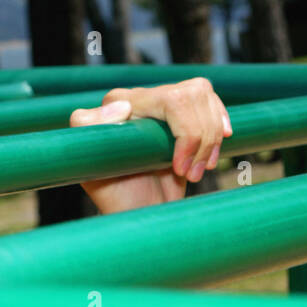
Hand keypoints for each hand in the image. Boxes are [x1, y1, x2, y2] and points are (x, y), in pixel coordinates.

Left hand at [70, 78, 231, 213]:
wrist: (136, 211)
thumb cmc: (114, 195)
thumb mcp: (92, 168)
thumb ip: (87, 128)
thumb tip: (122, 107)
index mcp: (119, 103)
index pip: (173, 100)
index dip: (187, 133)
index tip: (180, 170)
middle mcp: (141, 98)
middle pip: (194, 95)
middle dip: (202, 137)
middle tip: (191, 174)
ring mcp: (163, 107)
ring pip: (205, 98)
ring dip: (211, 139)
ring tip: (198, 172)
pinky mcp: (182, 118)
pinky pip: (210, 105)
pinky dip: (218, 127)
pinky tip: (218, 144)